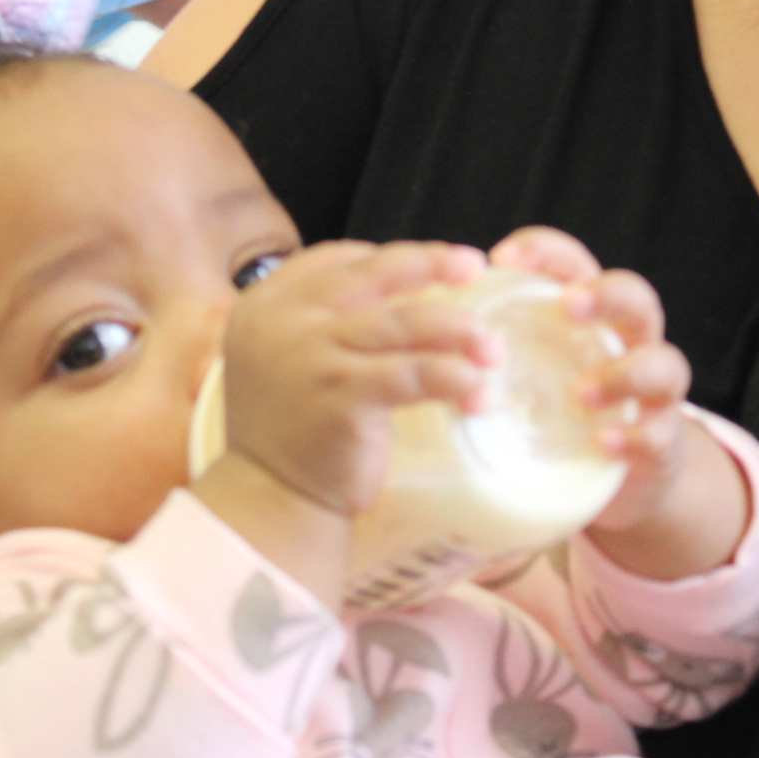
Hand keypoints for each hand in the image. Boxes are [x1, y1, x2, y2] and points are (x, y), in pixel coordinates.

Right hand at [216, 240, 493, 517]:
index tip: (432, 265)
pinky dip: (453, 377)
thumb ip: (322, 323)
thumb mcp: (285, 359)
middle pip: (372, 275)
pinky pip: (414, 374)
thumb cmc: (290, 430)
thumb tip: (400, 292)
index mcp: (266, 305)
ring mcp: (312, 358)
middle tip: (473, 267)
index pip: (334, 259)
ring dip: (458, 329)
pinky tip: (477, 391)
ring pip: (403, 322)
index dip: (388, 258)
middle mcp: (283, 323)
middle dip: (430, 264)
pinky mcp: (344, 398)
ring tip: (492, 348)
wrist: (270, 499)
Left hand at [489, 228, 747, 579]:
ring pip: (664, 365)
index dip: (546, 252)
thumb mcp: (529, 371)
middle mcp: (630, 342)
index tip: (503, 257)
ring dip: (624, 373)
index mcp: (590, 316)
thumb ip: (492, 347)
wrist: (621, 478)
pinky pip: (664, 434)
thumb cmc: (560, 411)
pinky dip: (638, 436)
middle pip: (635, 298)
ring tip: (581, 392)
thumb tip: (411, 332)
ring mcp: (653, 393)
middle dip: (604, 295)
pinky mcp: (664, 442)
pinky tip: (607, 443)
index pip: (575, 264)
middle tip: (566, 305)